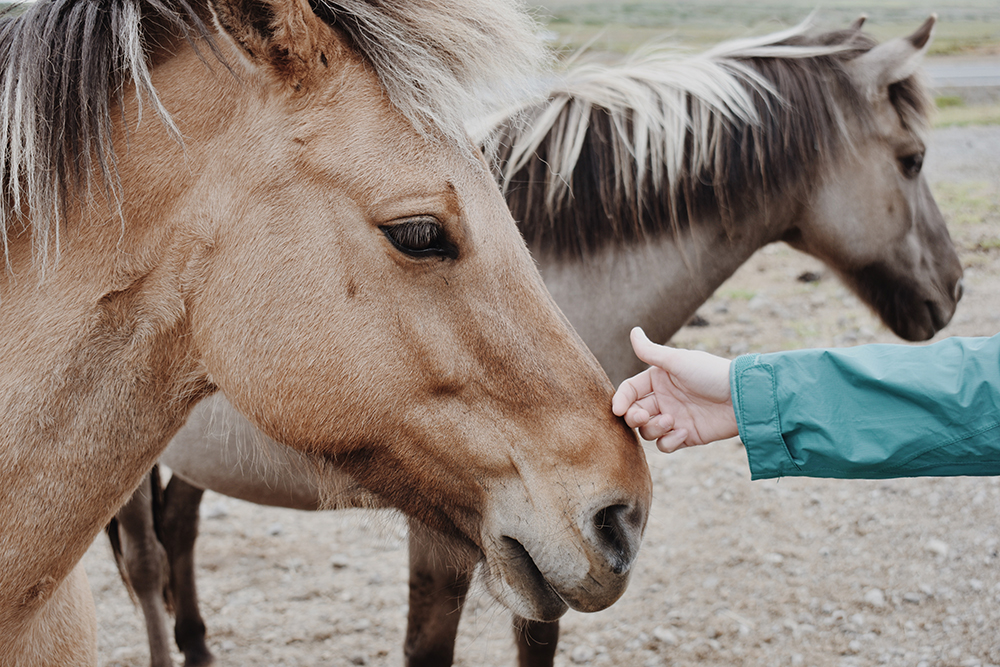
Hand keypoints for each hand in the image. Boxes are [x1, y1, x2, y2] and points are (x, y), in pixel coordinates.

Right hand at [612, 327, 738, 451]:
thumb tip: (633, 331)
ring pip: (647, 431)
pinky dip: (670, 441)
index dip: (621, 400)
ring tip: (671, 420)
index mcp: (659, 379)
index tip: (618, 410)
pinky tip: (686, 432)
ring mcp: (674, 418)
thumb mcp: (678, 361)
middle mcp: (664, 399)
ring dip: (654, 428)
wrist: (742, 397)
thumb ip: (651, 351)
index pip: (630, 391)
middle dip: (634, 417)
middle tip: (643, 416)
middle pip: (635, 414)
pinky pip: (665, 445)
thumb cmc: (710, 373)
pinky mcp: (686, 436)